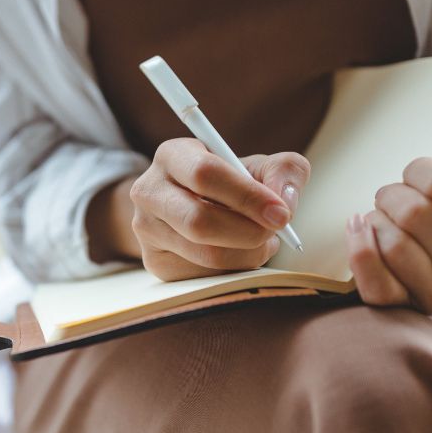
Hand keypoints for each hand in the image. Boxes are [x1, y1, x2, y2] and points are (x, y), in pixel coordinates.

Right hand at [128, 137, 309, 280]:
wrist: (197, 206)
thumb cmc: (233, 184)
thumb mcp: (260, 167)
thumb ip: (284, 170)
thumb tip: (284, 200)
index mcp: (173, 155)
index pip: (206, 174)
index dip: (247, 196)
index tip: (281, 214)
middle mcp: (149, 191)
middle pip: (199, 221)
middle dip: (249, 232)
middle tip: (276, 232)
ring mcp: (147, 230)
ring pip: (206, 255)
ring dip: (248, 254)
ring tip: (262, 240)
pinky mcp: (155, 262)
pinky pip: (204, 277)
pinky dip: (235, 270)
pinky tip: (241, 253)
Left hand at [345, 149, 431, 314]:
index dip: (422, 170)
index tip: (422, 175)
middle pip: (414, 214)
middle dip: (396, 193)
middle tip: (398, 195)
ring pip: (393, 245)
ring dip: (378, 218)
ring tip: (387, 215)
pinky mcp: (409, 309)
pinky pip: (375, 284)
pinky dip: (360, 250)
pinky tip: (360, 228)